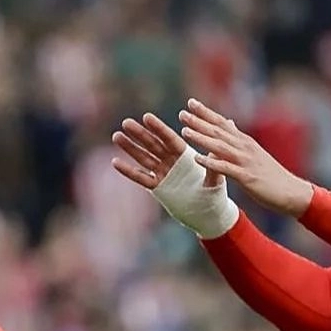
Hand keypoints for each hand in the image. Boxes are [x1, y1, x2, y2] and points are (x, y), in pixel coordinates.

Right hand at [111, 110, 240, 238]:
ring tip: (116, 136)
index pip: (169, 139)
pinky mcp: (157, 187)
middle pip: (153, 145)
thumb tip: (215, 150)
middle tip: (125, 122)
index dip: (158, 128)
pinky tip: (115, 162)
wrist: (206, 214)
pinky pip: (141, 178)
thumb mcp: (215, 180)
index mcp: (185, 155)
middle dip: (139, 134)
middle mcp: (171, 162)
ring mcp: (162, 174)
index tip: (146, 117)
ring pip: (143, 158)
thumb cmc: (213, 195)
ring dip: (129, 148)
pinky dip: (128, 171)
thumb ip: (212, 166)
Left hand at [179, 98, 314, 216]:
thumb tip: (228, 122)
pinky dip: (211, 162)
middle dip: (199, 121)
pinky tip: (197, 159)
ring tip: (185, 131)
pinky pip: (225, 168)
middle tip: (182, 113)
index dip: (206, 112)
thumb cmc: (269, 174)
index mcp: (245, 142)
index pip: (223, 123)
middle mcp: (245, 148)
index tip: (190, 103)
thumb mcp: (253, 152)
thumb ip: (238, 139)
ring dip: (202, 138)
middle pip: (219, 131)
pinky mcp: (247, 177)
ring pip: (220, 146)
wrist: (291, 191)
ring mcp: (246, 161)